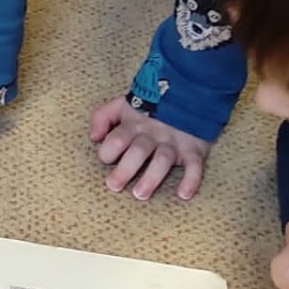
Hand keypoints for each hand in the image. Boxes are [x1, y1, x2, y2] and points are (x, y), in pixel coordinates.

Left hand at [89, 97, 210, 200]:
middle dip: (124, 169)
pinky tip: (183, 194)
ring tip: (140, 194)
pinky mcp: (193, 149)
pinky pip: (194, 166)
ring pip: (162, 161)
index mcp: (133, 125)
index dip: (108, 150)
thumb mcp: (122, 105)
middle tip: (114, 186)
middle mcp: (152, 135)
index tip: (106, 160)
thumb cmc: (150, 107)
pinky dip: (191, 180)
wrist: (189, 94)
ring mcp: (173, 142)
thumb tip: (94, 137)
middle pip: (138, 152)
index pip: (116, 138)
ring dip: (151, 178)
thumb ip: (102, 117)